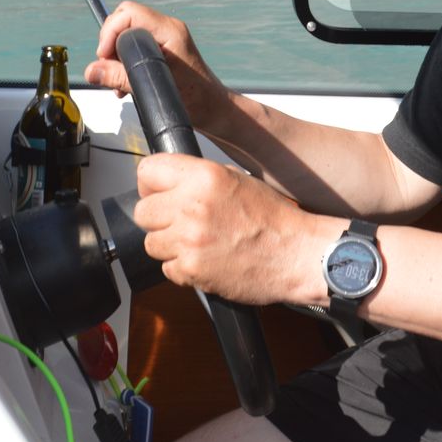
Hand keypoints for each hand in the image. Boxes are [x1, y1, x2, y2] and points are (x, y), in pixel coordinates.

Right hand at [85, 1, 232, 132]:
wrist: (212, 110)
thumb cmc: (196, 99)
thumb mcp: (154, 88)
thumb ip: (122, 78)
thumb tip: (93, 71)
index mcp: (169, 31)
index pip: (129, 13)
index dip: (111, 32)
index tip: (104, 55)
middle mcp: (167, 29)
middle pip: (125, 20)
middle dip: (111, 44)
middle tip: (108, 68)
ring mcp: (165, 38)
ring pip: (127, 35)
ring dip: (117, 57)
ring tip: (117, 81)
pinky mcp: (162, 50)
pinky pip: (135, 47)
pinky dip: (125, 62)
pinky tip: (125, 83)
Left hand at [132, 153, 330, 306]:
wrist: (297, 254)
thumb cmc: (274, 218)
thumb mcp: (236, 178)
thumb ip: (198, 178)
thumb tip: (168, 183)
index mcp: (204, 177)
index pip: (148, 171)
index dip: (150, 184)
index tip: (156, 192)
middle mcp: (193, 206)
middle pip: (143, 211)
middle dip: (158, 218)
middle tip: (179, 222)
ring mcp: (190, 240)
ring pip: (151, 243)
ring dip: (169, 245)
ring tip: (198, 242)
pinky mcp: (192, 269)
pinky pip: (167, 268)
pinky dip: (182, 268)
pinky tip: (206, 260)